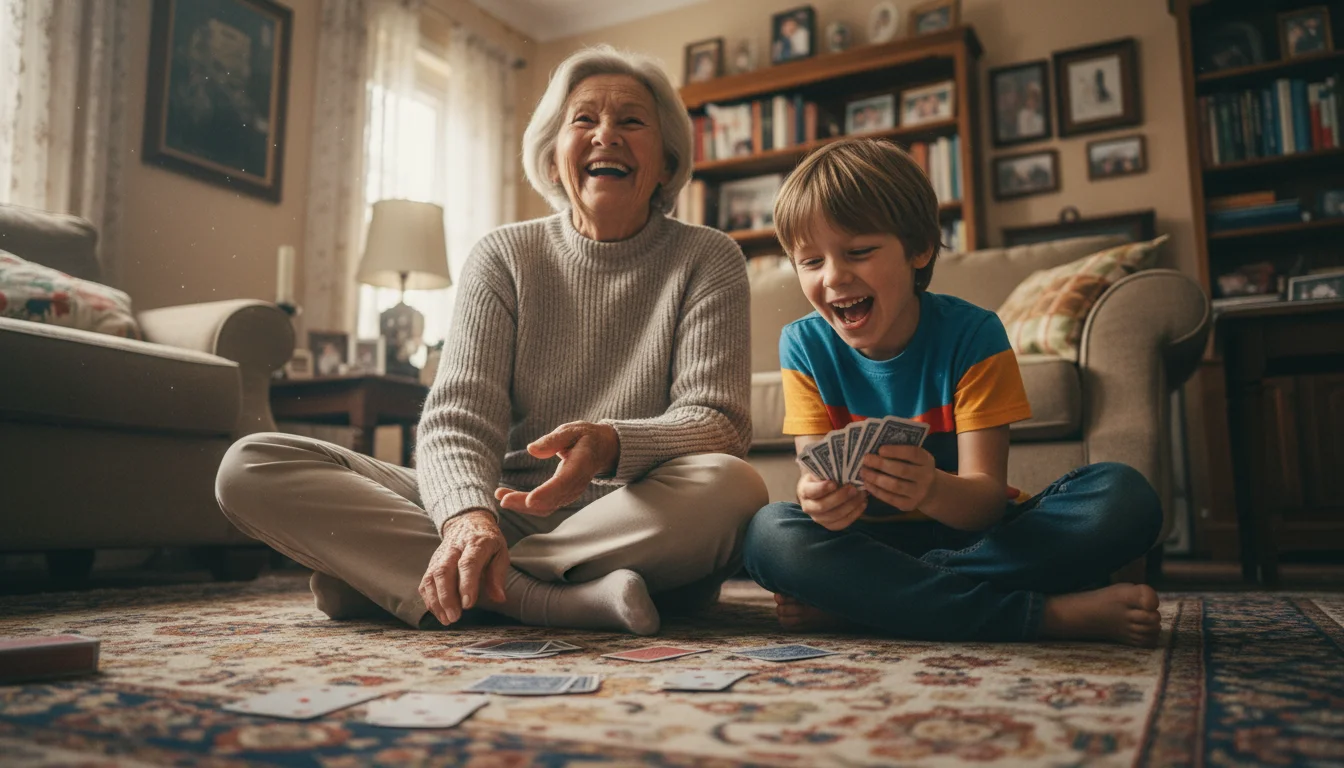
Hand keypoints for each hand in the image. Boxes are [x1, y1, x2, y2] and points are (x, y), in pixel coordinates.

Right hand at [419, 510, 509, 625]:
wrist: (466, 522)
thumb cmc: (487, 541)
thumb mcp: (500, 552)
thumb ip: (498, 574)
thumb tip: (499, 598)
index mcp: (475, 543)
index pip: (468, 564)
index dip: (467, 584)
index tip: (468, 604)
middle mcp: (454, 549)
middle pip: (444, 572)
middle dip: (447, 597)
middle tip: (455, 617)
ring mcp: (440, 556)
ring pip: (432, 578)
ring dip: (436, 601)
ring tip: (446, 619)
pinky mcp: (432, 564)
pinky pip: (426, 582)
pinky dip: (429, 599)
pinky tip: (438, 612)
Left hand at [494, 421, 618, 516]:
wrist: (601, 450)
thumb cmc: (584, 437)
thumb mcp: (571, 430)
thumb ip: (553, 440)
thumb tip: (531, 449)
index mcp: (580, 465)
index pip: (563, 483)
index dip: (547, 493)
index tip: (529, 499)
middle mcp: (576, 485)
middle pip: (551, 500)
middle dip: (525, 503)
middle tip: (502, 498)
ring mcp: (570, 494)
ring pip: (546, 507)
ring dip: (522, 505)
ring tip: (500, 495)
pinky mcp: (563, 497)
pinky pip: (545, 506)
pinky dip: (526, 505)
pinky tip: (509, 497)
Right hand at [796, 471, 867, 530]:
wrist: (822, 487)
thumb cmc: (823, 476)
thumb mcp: (821, 470)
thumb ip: (828, 470)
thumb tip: (844, 467)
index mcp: (804, 490)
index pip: (810, 491)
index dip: (822, 489)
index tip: (834, 483)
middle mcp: (808, 506)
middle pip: (823, 506)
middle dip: (840, 497)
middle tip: (853, 488)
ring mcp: (818, 518)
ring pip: (834, 516)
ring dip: (850, 506)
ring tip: (862, 495)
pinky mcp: (829, 525)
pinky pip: (842, 524)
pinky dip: (854, 514)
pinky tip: (863, 504)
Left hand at [859, 444, 936, 511]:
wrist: (929, 491)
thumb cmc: (915, 468)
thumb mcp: (915, 459)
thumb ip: (901, 453)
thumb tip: (875, 449)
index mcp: (927, 460)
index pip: (913, 454)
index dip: (896, 451)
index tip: (880, 449)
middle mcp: (926, 477)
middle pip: (902, 470)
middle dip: (881, 464)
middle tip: (866, 459)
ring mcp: (918, 493)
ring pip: (894, 486)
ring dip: (875, 478)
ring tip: (863, 472)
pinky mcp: (909, 505)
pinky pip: (890, 498)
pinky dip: (876, 491)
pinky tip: (867, 483)